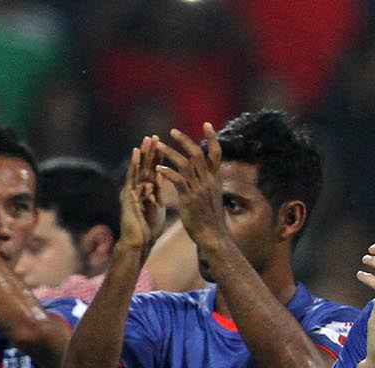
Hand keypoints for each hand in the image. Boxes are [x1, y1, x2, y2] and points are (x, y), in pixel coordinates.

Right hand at [117, 138, 165, 253]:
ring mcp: (131, 194)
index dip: (156, 156)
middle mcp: (136, 190)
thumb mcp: (157, 206)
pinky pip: (132, 183)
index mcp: (145, 190)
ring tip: (142, 145)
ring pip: (136, 173)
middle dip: (148, 152)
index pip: (152, 169)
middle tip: (152, 137)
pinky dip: (134, 172)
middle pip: (143, 167)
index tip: (161, 142)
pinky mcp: (128, 201)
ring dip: (139, 159)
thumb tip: (161, 177)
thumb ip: (157, 191)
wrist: (139, 244)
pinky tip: (137, 161)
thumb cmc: (148, 228)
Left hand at [155, 124, 227, 249]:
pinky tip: (158, 168)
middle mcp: (208, 181)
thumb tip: (209, 176)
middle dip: (184, 140)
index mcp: (215, 179)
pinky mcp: (188, 198)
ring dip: (170, 152)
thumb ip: (210, 184)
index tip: (206, 124)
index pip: (216, 153)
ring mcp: (198, 189)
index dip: (212, 138)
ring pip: (184, 163)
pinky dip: (167, 171)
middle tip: (172, 131)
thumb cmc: (212, 220)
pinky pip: (177, 179)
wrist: (213, 236)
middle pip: (198, 153)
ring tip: (158, 146)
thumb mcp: (214, 198)